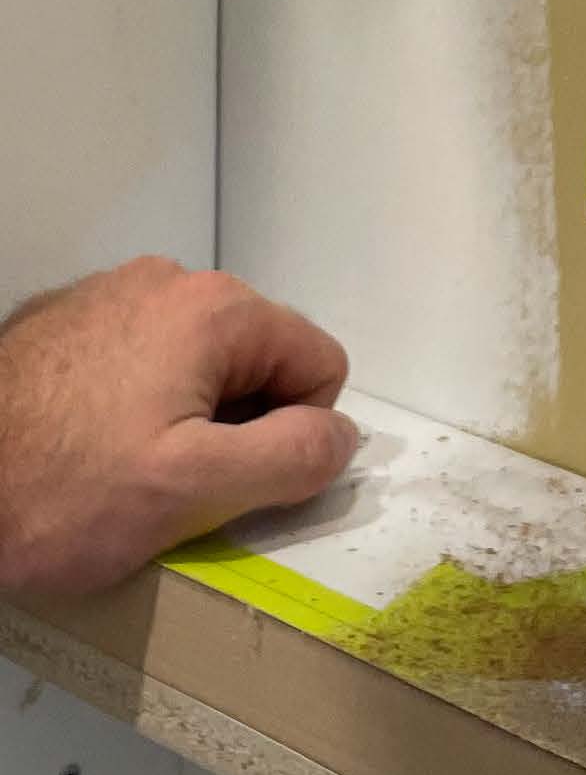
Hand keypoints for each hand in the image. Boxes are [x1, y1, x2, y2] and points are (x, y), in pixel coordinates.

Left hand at [0, 258, 357, 596]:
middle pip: (258, 361)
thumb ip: (296, 457)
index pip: (319, 366)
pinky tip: (81, 446)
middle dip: (234, 425)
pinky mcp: (56, 323)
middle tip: (170, 481)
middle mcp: (166, 282)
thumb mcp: (197, 492)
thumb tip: (339, 435)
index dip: (290, 436)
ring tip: (119, 467)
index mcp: (215, 308)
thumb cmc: (58, 491)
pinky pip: (137, 362)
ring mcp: (104, 296)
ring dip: (181, 417)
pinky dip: (130, 405)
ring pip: (197, 364)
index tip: (226, 477)